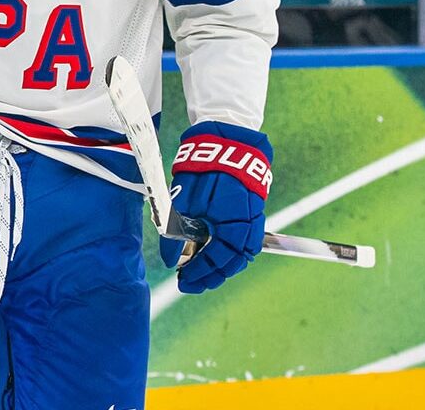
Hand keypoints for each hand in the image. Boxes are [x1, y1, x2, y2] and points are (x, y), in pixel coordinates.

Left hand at [162, 122, 271, 292]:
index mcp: (232, 225)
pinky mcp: (253, 212)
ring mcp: (254, 219)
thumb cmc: (203, 168)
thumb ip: (177, 231)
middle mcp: (248, 226)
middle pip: (232, 263)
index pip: (216, 260)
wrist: (227, 140)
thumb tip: (170, 259)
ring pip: (241, 254)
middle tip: (189, 283)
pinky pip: (245, 241)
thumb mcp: (183, 199)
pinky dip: (231, 253)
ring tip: (201, 273)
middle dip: (210, 276)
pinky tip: (216, 255)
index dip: (198, 272)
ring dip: (222, 267)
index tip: (181, 279)